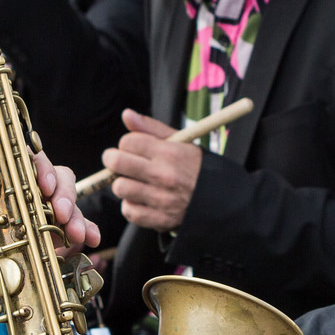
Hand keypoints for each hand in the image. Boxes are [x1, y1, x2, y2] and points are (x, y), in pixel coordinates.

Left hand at [0, 151, 100, 289]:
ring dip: (76, 215)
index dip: (39, 166)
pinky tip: (88, 240)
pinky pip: (65, 233)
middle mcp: (18, 190)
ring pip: (64, 204)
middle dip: (64, 193)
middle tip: (61, 212)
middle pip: (54, 178)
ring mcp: (30, 215)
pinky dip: (82, 233)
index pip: (25, 158)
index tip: (43, 184)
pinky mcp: (37, 240)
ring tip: (78, 232)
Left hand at [104, 109, 202, 231]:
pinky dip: (131, 205)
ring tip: (133, 182)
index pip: (129, 142)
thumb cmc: (198, 168)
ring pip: (120, 187)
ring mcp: (161, 199)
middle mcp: (164, 176)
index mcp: (170, 153)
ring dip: (123, 184)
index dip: (127, 143)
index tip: (131, 148)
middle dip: (112, 160)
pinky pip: (129, 211)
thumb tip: (126, 114)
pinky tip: (140, 199)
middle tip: (117, 162)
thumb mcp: (183, 143)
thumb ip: (152, 128)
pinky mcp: (159, 219)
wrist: (222, 202)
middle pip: (118, 162)